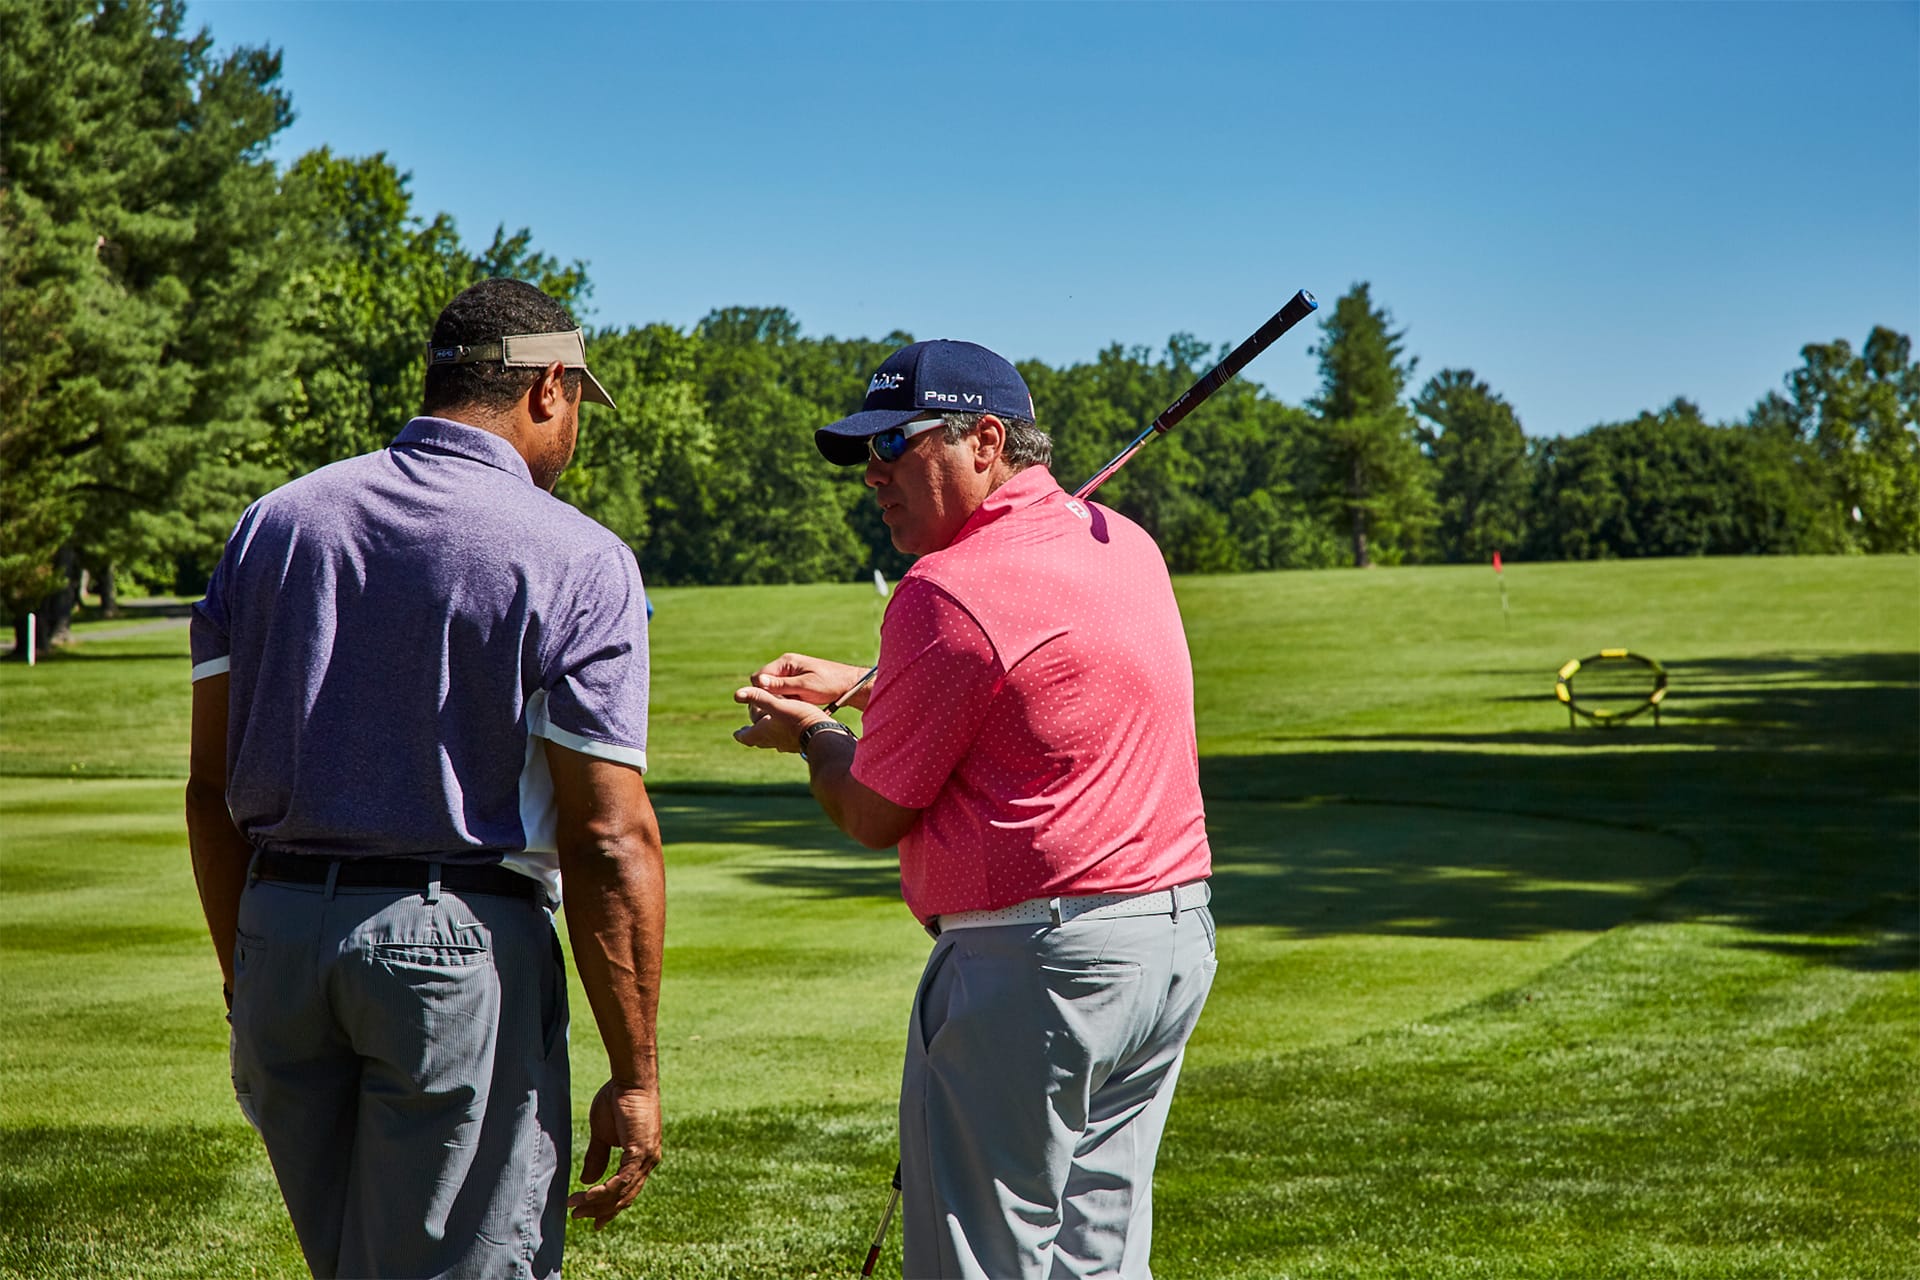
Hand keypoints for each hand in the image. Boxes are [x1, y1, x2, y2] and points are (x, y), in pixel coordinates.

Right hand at [566, 1080, 660, 1229]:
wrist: (630, 1080)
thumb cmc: (617, 1100)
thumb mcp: (603, 1134)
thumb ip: (598, 1157)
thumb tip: (587, 1181)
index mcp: (641, 1159)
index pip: (626, 1192)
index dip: (609, 1208)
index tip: (593, 1221)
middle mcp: (647, 1162)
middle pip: (624, 1197)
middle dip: (599, 1210)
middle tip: (577, 1216)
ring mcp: (646, 1158)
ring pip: (621, 1192)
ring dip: (596, 1202)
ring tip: (575, 1207)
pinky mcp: (640, 1150)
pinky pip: (622, 1179)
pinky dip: (605, 1190)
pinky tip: (588, 1195)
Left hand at [733, 685, 829, 752]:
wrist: (822, 733)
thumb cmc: (798, 719)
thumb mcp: (777, 705)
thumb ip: (758, 698)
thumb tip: (736, 694)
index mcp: (764, 733)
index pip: (746, 737)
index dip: (741, 734)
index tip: (736, 733)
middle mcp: (774, 742)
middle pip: (759, 740)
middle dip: (753, 733)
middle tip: (748, 730)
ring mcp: (787, 744)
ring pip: (773, 740)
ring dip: (769, 733)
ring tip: (768, 727)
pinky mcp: (799, 743)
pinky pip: (787, 739)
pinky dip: (783, 734)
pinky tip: (788, 730)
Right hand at [751, 653, 873, 711]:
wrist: (850, 685)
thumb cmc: (830, 684)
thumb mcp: (805, 686)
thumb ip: (781, 685)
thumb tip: (758, 681)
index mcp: (786, 662)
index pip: (759, 676)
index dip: (761, 691)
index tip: (772, 703)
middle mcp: (785, 666)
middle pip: (764, 684)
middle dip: (770, 697)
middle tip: (784, 707)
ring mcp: (790, 675)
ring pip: (773, 691)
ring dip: (780, 700)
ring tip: (794, 706)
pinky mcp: (795, 684)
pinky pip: (783, 694)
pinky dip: (787, 702)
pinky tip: (798, 707)